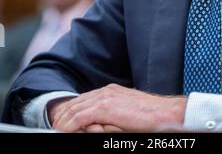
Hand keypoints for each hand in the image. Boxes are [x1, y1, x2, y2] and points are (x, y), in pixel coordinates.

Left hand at [51, 84, 186, 132]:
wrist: (166, 113)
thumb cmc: (151, 116)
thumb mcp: (127, 112)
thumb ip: (112, 114)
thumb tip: (96, 124)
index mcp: (111, 91)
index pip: (84, 99)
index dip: (71, 110)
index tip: (63, 121)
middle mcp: (106, 91)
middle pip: (76, 103)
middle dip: (63, 115)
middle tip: (54, 127)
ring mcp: (105, 97)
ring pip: (75, 109)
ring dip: (63, 121)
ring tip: (56, 130)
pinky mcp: (106, 108)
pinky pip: (80, 117)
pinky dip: (69, 125)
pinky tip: (63, 131)